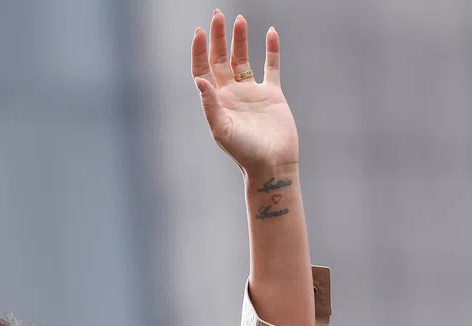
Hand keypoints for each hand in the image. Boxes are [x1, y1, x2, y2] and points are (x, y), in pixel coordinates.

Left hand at [191, 10, 298, 173]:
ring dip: (240, 40)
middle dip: (217, 37)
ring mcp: (251, 93)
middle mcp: (231, 94)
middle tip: (217, 15)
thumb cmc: (245, 153)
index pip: (202, 70)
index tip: (200, 31)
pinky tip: (270, 32)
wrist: (272, 165)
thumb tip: (199, 81)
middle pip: (220, 59)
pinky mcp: (272, 94)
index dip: (199, 51)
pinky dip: (271, 50)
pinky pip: (271, 66)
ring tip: (239, 19)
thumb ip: (210, 105)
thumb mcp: (222, 130)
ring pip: (242, 59)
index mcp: (215, 101)